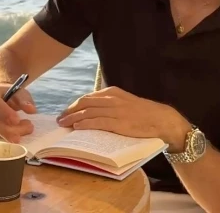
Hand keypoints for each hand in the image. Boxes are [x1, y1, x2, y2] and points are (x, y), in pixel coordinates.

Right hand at [0, 82, 36, 142]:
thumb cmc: (10, 94)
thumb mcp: (18, 91)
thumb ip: (24, 99)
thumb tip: (31, 110)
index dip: (4, 112)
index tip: (17, 120)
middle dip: (9, 128)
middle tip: (29, 127)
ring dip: (11, 134)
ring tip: (28, 130)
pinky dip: (8, 138)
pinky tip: (20, 135)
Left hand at [56, 86, 191, 151]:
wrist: (160, 119)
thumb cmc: (143, 112)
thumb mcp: (125, 101)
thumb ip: (110, 103)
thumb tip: (93, 110)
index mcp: (113, 92)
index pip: (88, 97)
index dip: (74, 105)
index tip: (65, 112)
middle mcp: (112, 99)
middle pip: (84, 103)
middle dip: (70, 111)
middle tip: (59, 120)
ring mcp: (115, 110)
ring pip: (88, 112)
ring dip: (73, 118)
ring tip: (63, 125)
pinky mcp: (118, 123)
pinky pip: (97, 122)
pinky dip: (85, 124)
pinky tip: (76, 127)